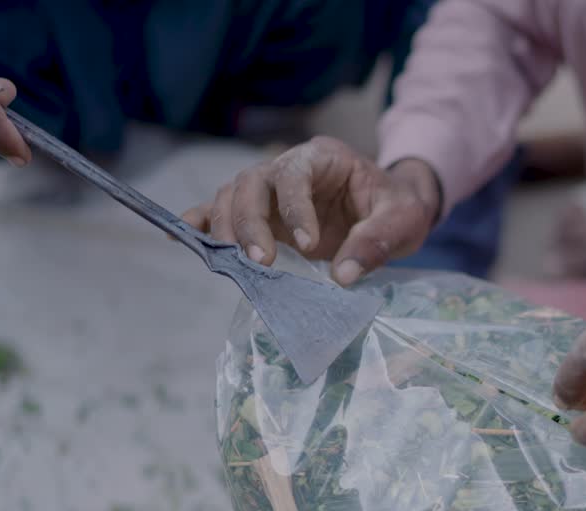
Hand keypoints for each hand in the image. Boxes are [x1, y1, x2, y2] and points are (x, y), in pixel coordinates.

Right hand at [182, 137, 441, 285]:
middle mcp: (289, 168)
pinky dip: (201, 223)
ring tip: (236, 264)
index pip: (295, 174)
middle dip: (250, 222)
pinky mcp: (261, 215)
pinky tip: (182, 237)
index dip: (295, 209)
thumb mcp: (403, 221)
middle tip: (262, 261)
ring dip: (227, 229)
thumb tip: (343, 277)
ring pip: (232, 196)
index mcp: (323, 158)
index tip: (308, 246)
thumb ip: (376, 243)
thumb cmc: (399, 208)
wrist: (394, 210)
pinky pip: (221, 211)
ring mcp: (270, 192)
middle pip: (252, 183)